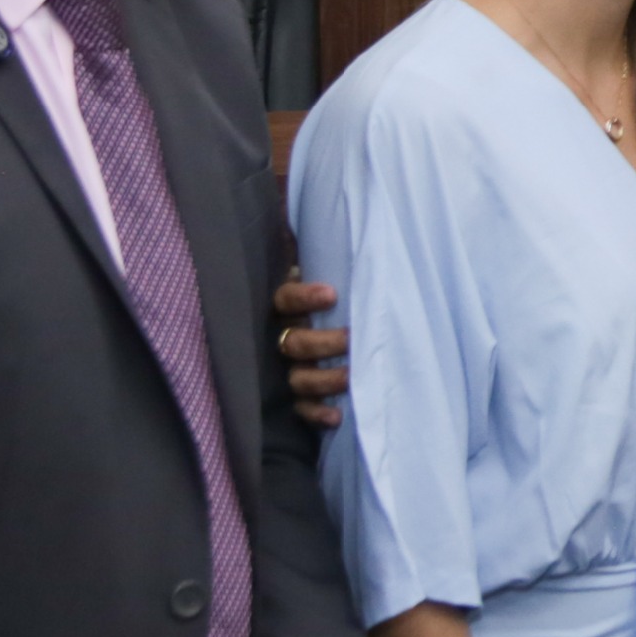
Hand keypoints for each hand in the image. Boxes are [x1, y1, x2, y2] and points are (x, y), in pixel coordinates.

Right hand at [275, 273, 352, 425]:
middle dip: (323, 343)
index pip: (286, 300)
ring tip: (350, 377)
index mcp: (288, 308)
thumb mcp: (333, 277)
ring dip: (324, 379)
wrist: (339, 328)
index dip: (304, 298)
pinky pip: (302, 408)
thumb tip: (336, 220)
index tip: (331, 295)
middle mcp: (284, 338)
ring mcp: (290, 369)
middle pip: (294, 343)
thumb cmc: (341, 299)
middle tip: (351, 338)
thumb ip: (333, 262)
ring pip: (298, 377)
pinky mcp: (300, 396)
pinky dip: (317, 413)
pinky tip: (336, 416)